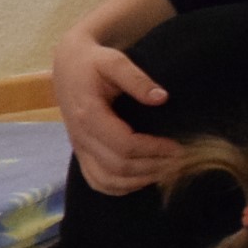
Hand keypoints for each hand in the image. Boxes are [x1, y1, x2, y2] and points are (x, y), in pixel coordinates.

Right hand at [51, 36, 181, 195]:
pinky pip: (98, 182)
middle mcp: (80, 136)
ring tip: (165, 171)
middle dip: (152, 167)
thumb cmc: (93, 62)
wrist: (68, 66)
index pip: (123, 145)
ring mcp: (79, 148)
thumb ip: (136, 79)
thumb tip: (162, 98)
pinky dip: (121, 187)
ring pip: (108, 180)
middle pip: (118, 166)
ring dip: (139, 180)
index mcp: (88, 114)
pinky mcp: (80, 153)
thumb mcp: (114, 60)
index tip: (176, 146)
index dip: (153, 149)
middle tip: (179, 161)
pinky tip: (142, 178)